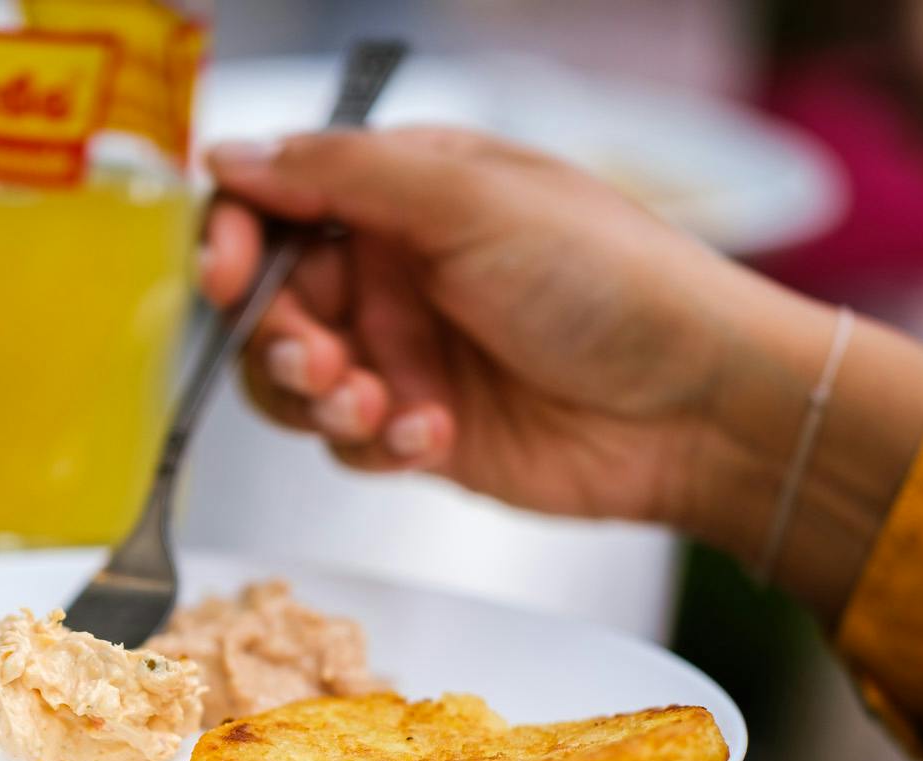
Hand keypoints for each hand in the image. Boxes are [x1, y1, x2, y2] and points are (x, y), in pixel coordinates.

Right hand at [200, 127, 922, 622]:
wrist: (695, 406)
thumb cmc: (611, 280)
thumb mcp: (472, 200)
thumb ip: (343, 175)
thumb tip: (230, 155)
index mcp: (404, 192)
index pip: (276, 201)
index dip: (234, 237)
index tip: (227, 278)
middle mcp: (394, 269)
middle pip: (270, 302)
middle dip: (280, 337)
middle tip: (322, 362)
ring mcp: (405, 353)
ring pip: (294, 382)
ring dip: (318, 397)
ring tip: (375, 405)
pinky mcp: (419, 431)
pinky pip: (348, 443)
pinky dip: (375, 443)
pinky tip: (434, 435)